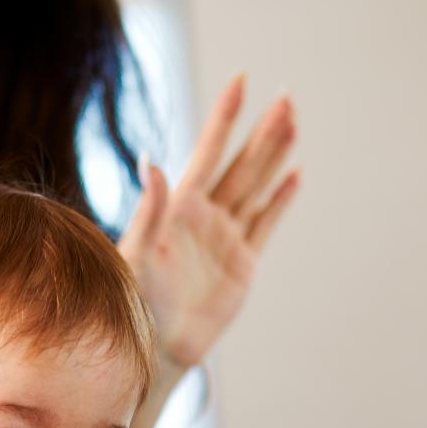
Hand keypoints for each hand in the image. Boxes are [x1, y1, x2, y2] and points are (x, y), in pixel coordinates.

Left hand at [119, 74, 299, 369]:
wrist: (153, 346)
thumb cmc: (132, 300)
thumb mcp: (137, 252)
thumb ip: (149, 207)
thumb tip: (151, 159)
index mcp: (179, 207)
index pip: (208, 151)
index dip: (225, 117)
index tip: (241, 81)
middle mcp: (204, 216)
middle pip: (241, 163)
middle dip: (263, 130)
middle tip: (286, 97)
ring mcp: (225, 238)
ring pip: (256, 186)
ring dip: (275, 155)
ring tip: (293, 121)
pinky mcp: (242, 264)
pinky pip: (265, 223)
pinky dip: (280, 199)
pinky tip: (293, 175)